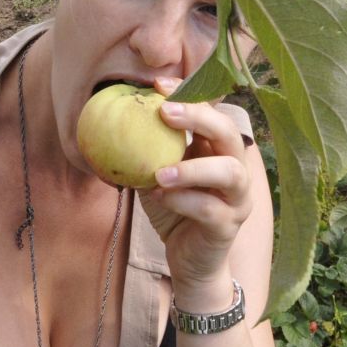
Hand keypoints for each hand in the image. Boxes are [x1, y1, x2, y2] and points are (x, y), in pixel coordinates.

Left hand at [134, 76, 251, 293]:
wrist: (190, 262)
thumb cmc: (175, 211)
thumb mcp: (158, 177)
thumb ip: (146, 152)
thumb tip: (110, 121)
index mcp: (217, 150)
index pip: (210, 111)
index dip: (187, 94)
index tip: (158, 84)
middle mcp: (235, 168)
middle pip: (228, 132)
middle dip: (199, 117)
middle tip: (165, 112)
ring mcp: (237, 198)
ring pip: (229, 172)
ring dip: (193, 168)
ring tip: (160, 172)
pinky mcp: (228, 226)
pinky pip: (210, 210)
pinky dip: (184, 201)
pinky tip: (161, 199)